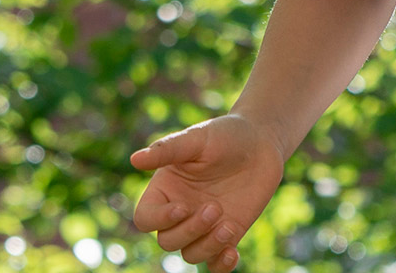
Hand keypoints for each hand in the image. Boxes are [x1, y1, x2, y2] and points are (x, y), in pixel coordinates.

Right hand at [130, 113, 286, 269]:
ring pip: (191, 254)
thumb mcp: (197, 138)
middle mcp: (180, 211)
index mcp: (165, 190)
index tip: (183, 207)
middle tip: (214, 208)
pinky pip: (216, 263)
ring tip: (228, 226)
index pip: (146, 218)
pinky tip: (232, 253)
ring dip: (208, 246)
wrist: (261, 143)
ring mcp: (203, 226)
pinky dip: (221, 265)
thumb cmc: (225, 135)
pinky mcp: (227, 234)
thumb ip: (168, 150)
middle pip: (168, 241)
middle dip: (190, 231)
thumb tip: (134, 159)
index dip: (159, 220)